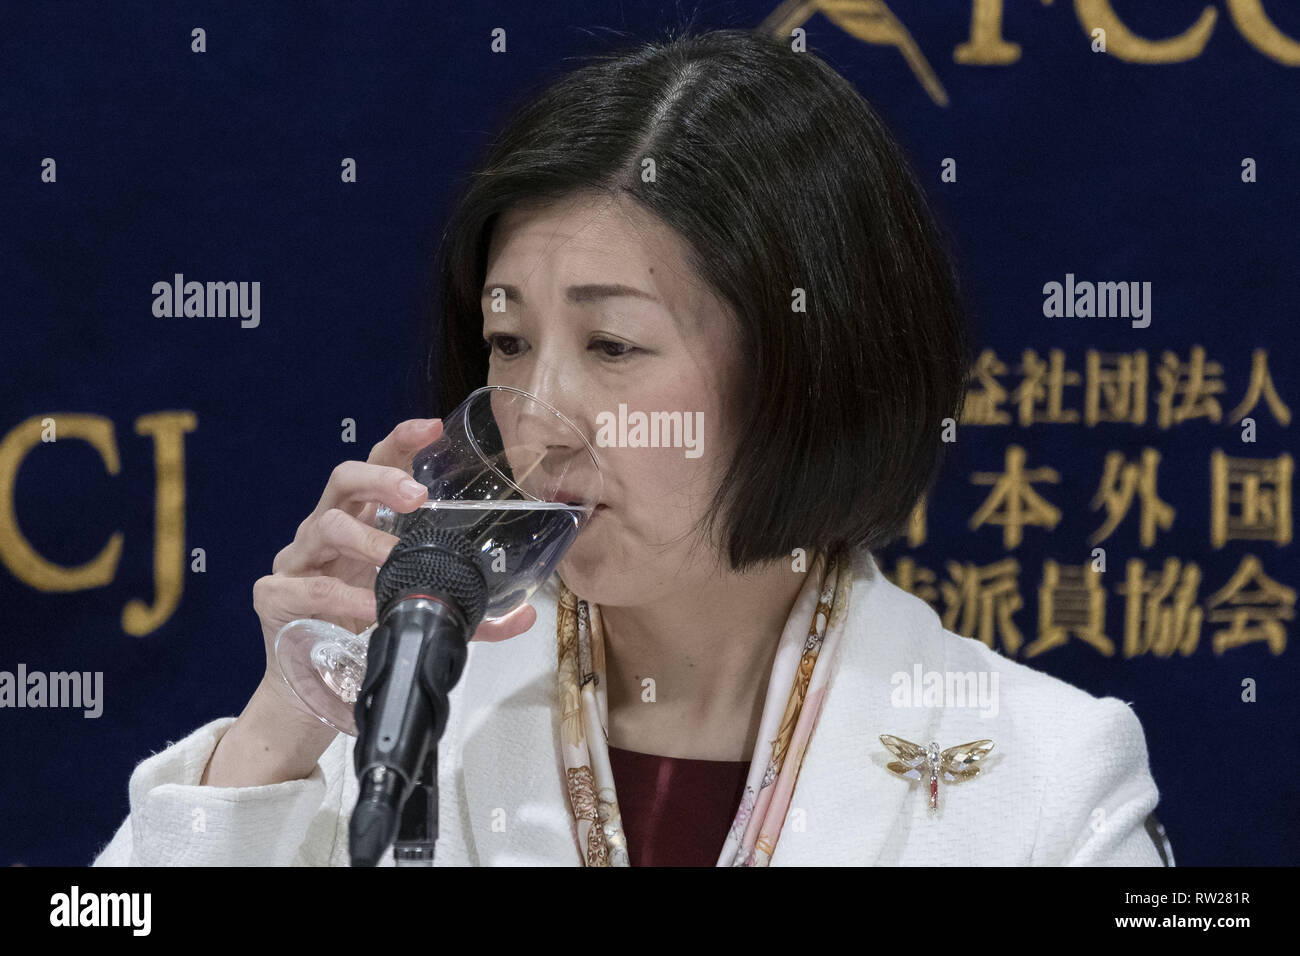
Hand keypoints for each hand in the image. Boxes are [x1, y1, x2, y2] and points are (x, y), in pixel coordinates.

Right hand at [252, 418, 538, 715]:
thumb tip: (525, 615)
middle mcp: (326, 532)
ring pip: (326, 526)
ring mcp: (298, 560)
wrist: (311, 692)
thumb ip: (468, 613)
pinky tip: (367, 607)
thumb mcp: (417, 614)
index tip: (432, 427)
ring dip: (365, 539)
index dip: (400, 442)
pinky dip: (344, 595)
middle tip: (416, 496)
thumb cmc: (362, 635)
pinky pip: (311, 586)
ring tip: (392, 556)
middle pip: (344, 480)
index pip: (377, 466)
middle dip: (381, 478)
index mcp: (361, 523)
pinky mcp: (276, 594)